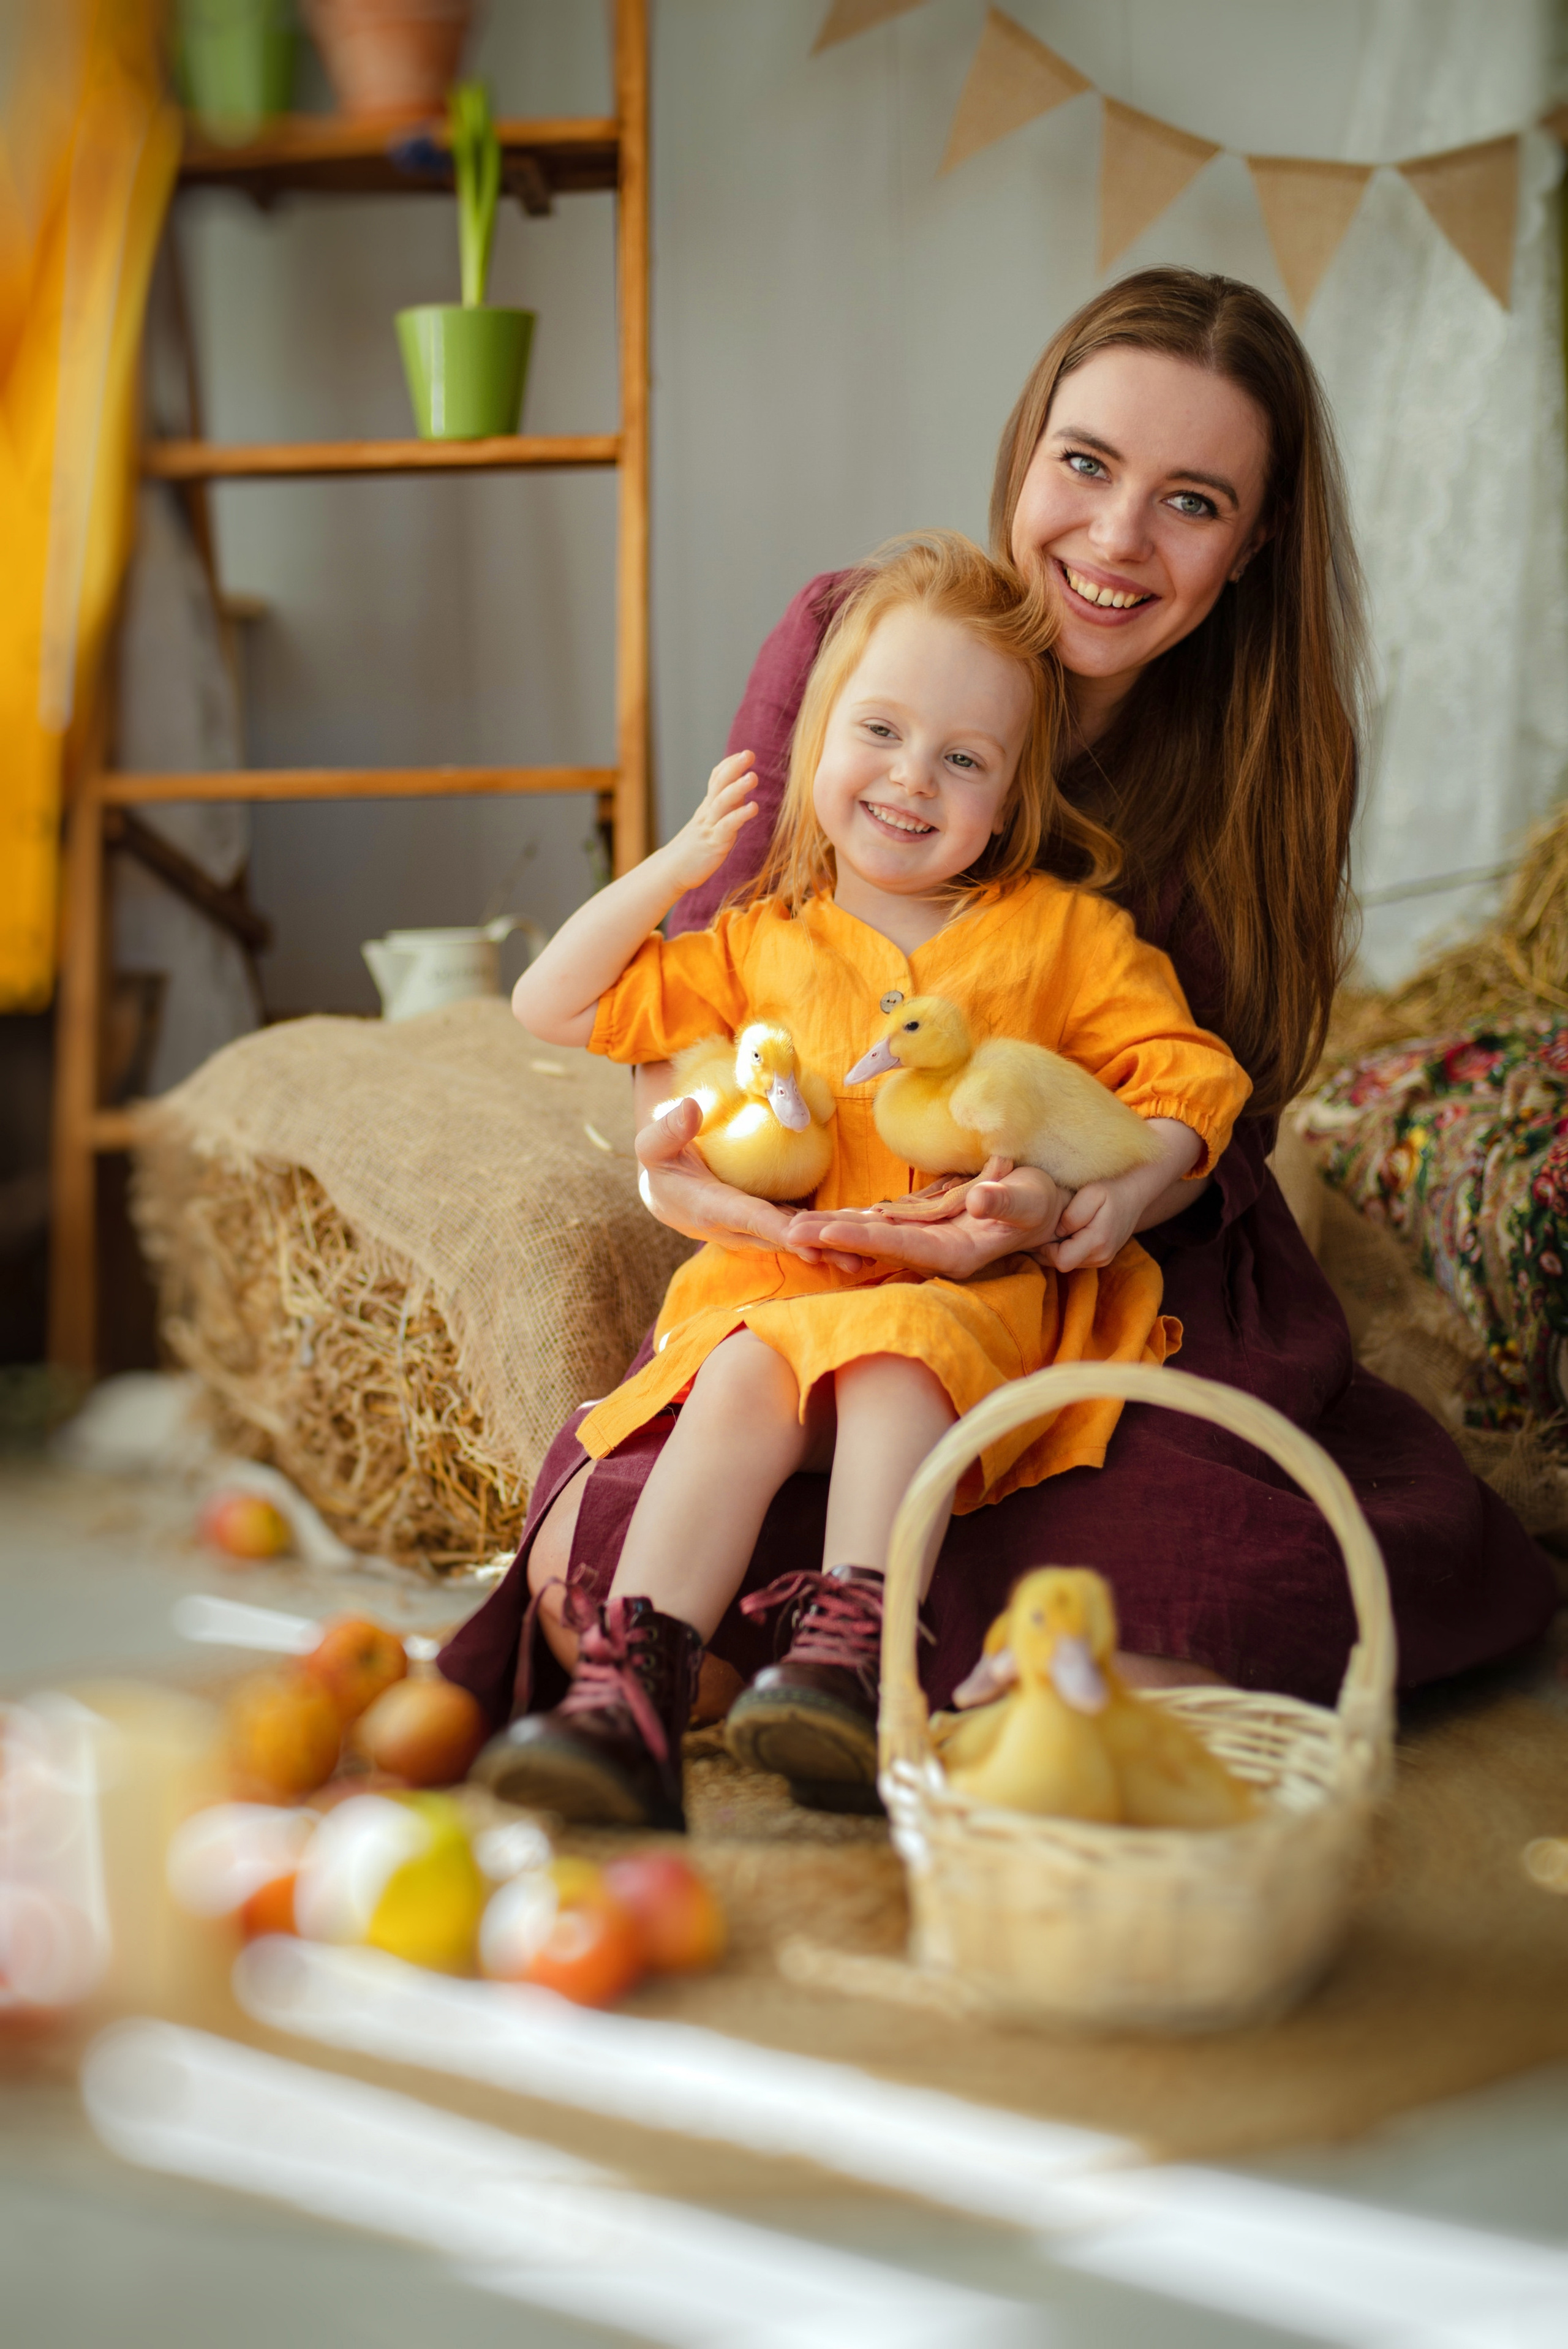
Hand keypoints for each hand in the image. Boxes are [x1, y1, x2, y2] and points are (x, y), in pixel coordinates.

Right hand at [635, 1096, 869, 1271]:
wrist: (666, 1195)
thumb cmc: (661, 1166)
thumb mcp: (652, 1146)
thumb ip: (667, 1131)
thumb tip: (691, 1109)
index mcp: (713, 1209)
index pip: (751, 1220)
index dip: (781, 1231)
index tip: (809, 1240)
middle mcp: (740, 1229)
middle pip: (787, 1239)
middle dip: (823, 1245)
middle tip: (862, 1250)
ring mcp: (758, 1231)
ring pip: (800, 1239)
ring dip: (835, 1245)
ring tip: (875, 1249)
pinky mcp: (772, 1224)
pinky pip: (805, 1231)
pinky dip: (832, 1234)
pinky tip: (865, 1234)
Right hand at [658, 749, 759, 894]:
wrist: (672, 870)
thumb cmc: (694, 849)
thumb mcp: (709, 824)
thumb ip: (724, 809)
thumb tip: (742, 796)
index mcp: (708, 807)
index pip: (716, 779)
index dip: (729, 765)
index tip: (743, 753)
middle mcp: (708, 812)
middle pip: (719, 784)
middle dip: (734, 768)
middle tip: (748, 754)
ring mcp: (709, 826)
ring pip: (723, 802)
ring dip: (738, 788)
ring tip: (753, 776)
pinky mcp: (714, 843)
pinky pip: (727, 826)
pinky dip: (740, 815)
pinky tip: (753, 807)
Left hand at [785, 1162, 1072, 1278]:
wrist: (1046, 1205)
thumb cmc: (1041, 1202)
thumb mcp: (1030, 1198)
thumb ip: (1003, 1201)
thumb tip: (977, 1202)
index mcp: (956, 1251)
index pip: (902, 1246)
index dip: (864, 1239)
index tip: (827, 1233)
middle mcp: (934, 1252)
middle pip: (876, 1247)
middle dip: (833, 1240)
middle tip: (788, 1233)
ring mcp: (927, 1241)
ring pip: (873, 1238)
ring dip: (835, 1232)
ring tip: (794, 1227)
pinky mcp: (924, 1227)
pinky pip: (882, 1226)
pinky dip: (854, 1223)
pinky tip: (827, 1220)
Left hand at [1039, 1117, 1205, 1271]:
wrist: (1135, 1195)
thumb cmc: (1111, 1191)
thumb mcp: (1091, 1194)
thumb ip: (1072, 1215)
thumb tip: (1057, 1231)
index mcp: (1097, 1242)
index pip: (1061, 1261)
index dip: (1046, 1249)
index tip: (1042, 1231)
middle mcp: (1101, 1256)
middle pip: (1062, 1264)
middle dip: (1049, 1250)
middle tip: (1042, 1230)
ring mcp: (1103, 1259)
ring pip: (1069, 1263)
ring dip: (1058, 1250)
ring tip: (1055, 1230)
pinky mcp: (1103, 1257)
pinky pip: (1077, 1259)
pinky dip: (1067, 1249)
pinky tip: (1065, 1234)